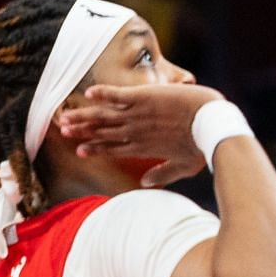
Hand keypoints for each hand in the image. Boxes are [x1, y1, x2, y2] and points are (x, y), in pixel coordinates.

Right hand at [57, 83, 224, 187]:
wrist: (212, 124)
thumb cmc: (203, 146)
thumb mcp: (185, 166)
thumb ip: (164, 173)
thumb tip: (146, 183)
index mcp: (143, 148)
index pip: (113, 149)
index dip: (95, 149)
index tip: (80, 151)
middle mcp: (135, 132)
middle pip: (102, 132)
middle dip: (82, 132)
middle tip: (63, 131)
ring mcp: (137, 114)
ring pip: (103, 116)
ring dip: (83, 117)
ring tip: (65, 118)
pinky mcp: (143, 97)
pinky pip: (116, 95)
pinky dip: (102, 93)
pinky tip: (88, 93)